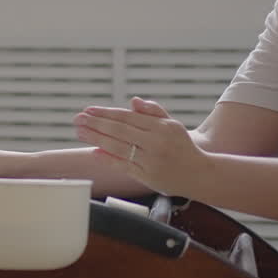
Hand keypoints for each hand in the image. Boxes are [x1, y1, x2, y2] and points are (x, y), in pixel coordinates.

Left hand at [74, 97, 209, 196]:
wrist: (199, 174)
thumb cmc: (182, 146)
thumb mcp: (172, 124)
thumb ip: (153, 111)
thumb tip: (133, 101)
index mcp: (162, 127)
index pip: (127, 118)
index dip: (106, 113)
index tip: (89, 109)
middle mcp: (156, 143)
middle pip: (120, 131)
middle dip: (96, 124)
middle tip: (77, 119)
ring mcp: (151, 161)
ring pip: (118, 148)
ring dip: (96, 139)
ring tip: (80, 132)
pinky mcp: (147, 177)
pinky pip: (124, 166)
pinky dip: (107, 159)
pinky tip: (94, 151)